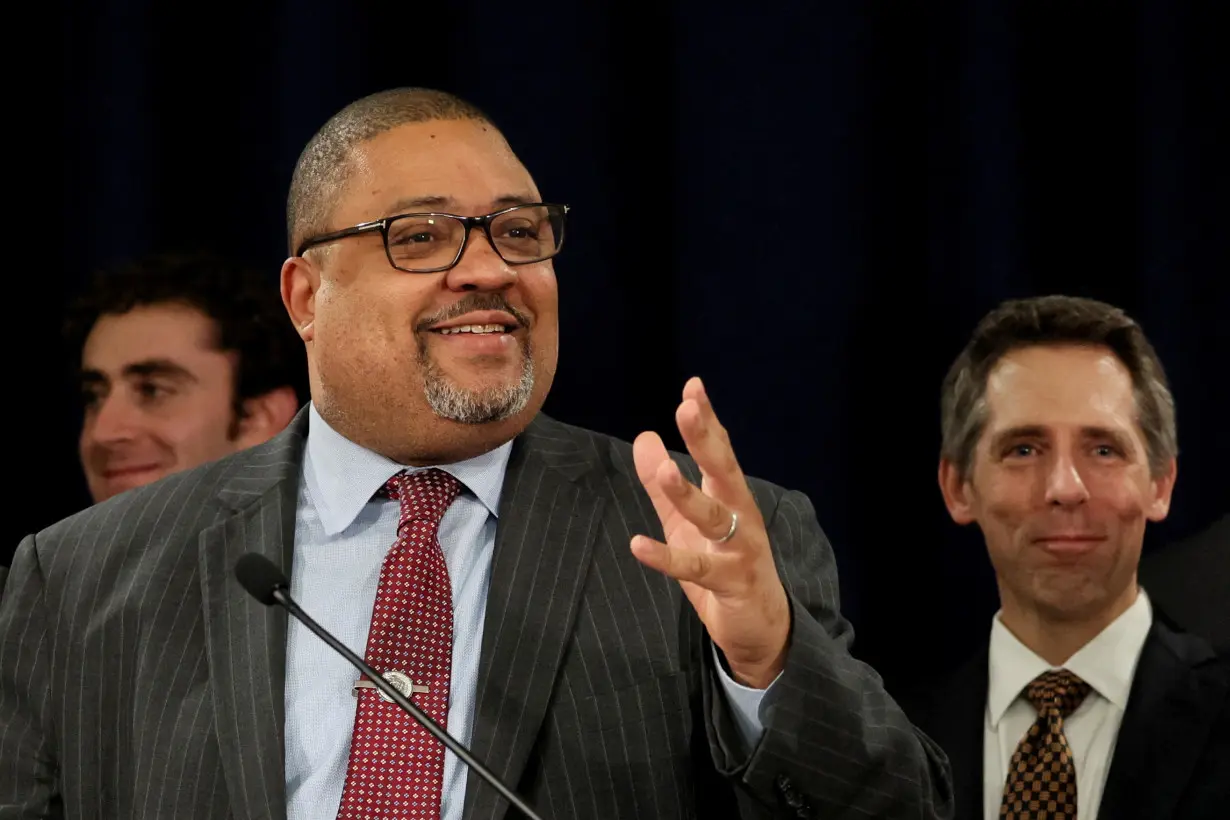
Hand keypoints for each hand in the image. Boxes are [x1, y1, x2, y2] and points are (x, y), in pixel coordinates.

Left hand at [631, 377, 789, 688]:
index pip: (719, 450)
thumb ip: (662, 485)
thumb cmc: (723, 568)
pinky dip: (666, 557)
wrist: (762, 630)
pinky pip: (695, 568)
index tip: (692, 387)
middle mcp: (740, 516)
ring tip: (665, 470)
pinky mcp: (730, 584)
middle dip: (706, 440)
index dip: (707, 420)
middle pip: (724, 471)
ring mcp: (739, 550)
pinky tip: (638, 544)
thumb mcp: (686, 522)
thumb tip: (643, 437)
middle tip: (688, 409)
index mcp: (730, 497)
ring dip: (688, 493)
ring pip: (712, 517)